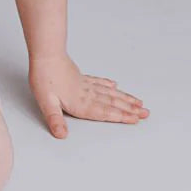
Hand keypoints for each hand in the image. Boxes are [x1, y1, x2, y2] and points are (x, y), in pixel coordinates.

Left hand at [28, 54, 148, 138]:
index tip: (136, 119)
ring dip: (124, 98)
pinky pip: (99, 82)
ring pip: (109, 93)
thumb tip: (61, 135)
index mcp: (81, 103)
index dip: (120, 116)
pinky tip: (115, 85)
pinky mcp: (81, 77)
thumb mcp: (46, 103)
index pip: (104, 112)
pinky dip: (108, 85)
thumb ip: (55, 119)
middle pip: (112, 103)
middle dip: (130, 109)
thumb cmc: (44, 78)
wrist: (45, 55)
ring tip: (138, 102)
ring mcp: (85, 85)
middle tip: (146, 112)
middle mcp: (87, 94)